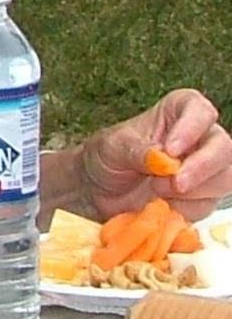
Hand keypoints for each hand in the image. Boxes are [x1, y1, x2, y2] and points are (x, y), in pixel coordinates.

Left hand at [80, 89, 230, 220]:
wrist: (99, 192)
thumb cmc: (107, 158)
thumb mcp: (112, 148)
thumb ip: (137, 150)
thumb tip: (162, 157)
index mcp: (175, 113)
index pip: (199, 110)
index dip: (192, 128)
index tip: (171, 149)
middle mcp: (198, 138)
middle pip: (224, 147)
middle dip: (201, 167)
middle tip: (174, 183)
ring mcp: (205, 169)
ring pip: (226, 177)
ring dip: (194, 190)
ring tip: (157, 191)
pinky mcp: (203, 197)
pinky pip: (208, 204)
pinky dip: (185, 209)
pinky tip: (162, 205)